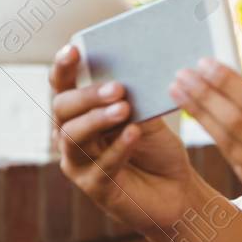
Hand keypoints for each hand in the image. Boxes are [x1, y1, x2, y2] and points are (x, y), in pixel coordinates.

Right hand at [50, 44, 209, 239]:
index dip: (64, 68)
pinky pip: (101, 165)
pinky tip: (134, 133)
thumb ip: (134, 100)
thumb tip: (130, 74)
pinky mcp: (94, 188)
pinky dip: (119, 148)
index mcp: (81, 114)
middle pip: (62, 109)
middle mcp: (71, 137)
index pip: (63, 86)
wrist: (178, 192)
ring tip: (124, 108)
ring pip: (74, 137)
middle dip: (88, 96)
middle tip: (117, 88)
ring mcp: (79, 164)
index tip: (74, 49)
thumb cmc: (158, 152)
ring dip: (98, 119)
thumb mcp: (147, 119)